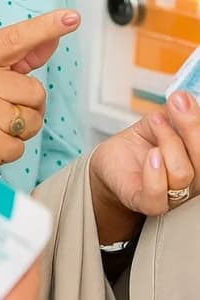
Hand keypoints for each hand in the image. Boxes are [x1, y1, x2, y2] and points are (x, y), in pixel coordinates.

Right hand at [0, 9, 80, 168]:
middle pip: (35, 89)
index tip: (71, 17)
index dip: (45, 28)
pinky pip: (22, 146)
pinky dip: (8, 151)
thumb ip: (8, 65)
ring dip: (18, 131)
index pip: (13, 39)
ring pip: (33, 118)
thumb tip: (47, 43)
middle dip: (24, 107)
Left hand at [89, 91, 199, 243]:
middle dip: (191, 127)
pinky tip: (151, 155)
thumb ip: (172, 116)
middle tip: (177, 103)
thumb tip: (182, 100)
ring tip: (155, 124)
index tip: (184, 99)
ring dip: (168, 143)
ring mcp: (173, 196)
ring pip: (182, 173)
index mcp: (197, 162)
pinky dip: (155, 174)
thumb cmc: (139, 145)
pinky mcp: (148, 202)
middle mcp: (193, 182)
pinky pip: (157, 195)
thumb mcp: (158, 124)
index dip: (198, 124)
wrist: (112, 163)